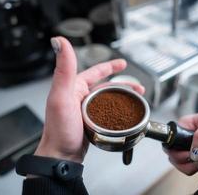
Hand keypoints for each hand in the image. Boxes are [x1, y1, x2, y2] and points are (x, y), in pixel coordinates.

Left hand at [34, 37, 144, 162]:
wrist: (61, 155)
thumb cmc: (60, 130)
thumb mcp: (62, 97)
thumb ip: (64, 69)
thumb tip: (60, 42)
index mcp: (74, 87)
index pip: (95, 71)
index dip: (110, 66)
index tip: (122, 63)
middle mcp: (79, 96)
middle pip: (106, 85)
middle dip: (124, 84)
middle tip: (137, 86)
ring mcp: (86, 109)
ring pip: (109, 97)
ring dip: (123, 96)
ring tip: (136, 98)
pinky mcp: (91, 120)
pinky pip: (108, 110)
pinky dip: (119, 108)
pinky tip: (125, 112)